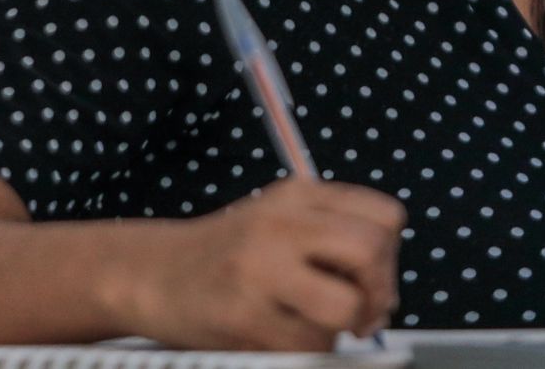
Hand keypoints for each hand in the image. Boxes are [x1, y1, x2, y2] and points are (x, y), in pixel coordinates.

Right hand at [115, 177, 405, 350]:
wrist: (152, 273)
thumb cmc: (230, 256)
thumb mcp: (283, 220)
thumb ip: (334, 236)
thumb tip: (386, 290)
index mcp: (301, 194)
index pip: (385, 216)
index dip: (391, 256)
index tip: (375, 279)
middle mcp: (282, 224)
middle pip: (371, 251)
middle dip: (379, 292)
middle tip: (364, 314)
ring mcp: (260, 269)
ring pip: (344, 306)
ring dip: (340, 329)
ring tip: (315, 327)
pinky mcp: (242, 316)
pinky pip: (307, 345)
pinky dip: (306, 350)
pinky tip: (281, 335)